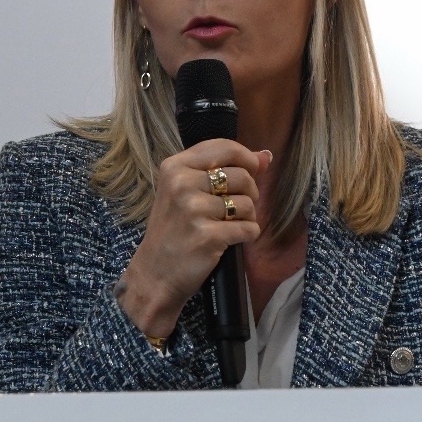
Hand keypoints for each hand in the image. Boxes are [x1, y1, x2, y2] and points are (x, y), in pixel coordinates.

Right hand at [118, 140, 270, 339]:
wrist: (155, 274)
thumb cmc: (173, 230)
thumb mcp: (185, 192)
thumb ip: (223, 169)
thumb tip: (267, 156)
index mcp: (175, 167)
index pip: (224, 148)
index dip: (246, 158)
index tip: (252, 170)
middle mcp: (182, 184)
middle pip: (242, 176)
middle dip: (249, 193)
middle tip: (235, 208)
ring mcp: (194, 210)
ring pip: (248, 203)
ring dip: (247, 217)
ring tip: (230, 225)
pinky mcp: (208, 236)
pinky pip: (249, 228)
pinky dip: (248, 235)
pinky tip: (231, 240)